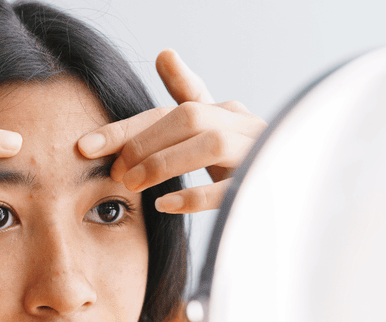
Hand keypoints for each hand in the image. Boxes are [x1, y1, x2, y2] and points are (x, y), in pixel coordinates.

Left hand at [77, 49, 266, 212]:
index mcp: (226, 112)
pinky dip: (196, 196)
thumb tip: (164, 53)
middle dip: (145, 144)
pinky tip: (166, 204)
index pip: (171, 110)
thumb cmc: (250, 159)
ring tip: (134, 185)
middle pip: (189, 118)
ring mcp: (258, 151)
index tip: (84, 146)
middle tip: (116, 172)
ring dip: (164, 163)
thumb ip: (188, 97)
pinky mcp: (266, 183)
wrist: (301, 187)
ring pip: (209, 144)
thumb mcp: (215, 130)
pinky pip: (231, 187)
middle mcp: (243, 124)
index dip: (127, 127)